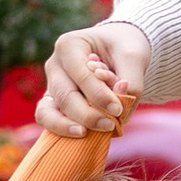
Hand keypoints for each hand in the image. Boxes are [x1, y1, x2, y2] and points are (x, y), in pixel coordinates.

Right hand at [37, 19, 151, 136]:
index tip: (118, 109)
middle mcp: (55, 64)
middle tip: (110, 125)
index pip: (81, 75)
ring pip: (49, 110)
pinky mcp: (53, 100)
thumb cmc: (123, 48)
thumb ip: (132, 82)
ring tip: (89, 134)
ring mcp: (51, 83)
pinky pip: (46, 117)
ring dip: (70, 125)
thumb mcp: (134, 56)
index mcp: (69, 45)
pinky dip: (60, 128)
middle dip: (87, 114)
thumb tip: (121, 112)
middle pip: (65, 95)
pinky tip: (80, 135)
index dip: (99, 96)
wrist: (117, 48)